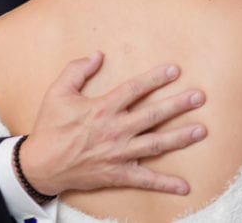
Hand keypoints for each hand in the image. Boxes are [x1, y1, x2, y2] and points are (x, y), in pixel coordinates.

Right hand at [18, 52, 206, 197]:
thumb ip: (77, 70)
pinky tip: (185, 186)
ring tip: (202, 130)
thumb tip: (98, 55)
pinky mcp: (118, 174)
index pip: (135, 89)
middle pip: (153, 115)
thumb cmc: (50, 127)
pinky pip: (146, 180)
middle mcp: (115, 130)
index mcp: (102, 108)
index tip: (175, 70)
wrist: (40, 165)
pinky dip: (165, 184)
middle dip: (178, 105)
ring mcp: (119, 154)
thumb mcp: (58, 92)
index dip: (155, 78)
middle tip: (200, 97)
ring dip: (180, 137)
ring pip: (156, 144)